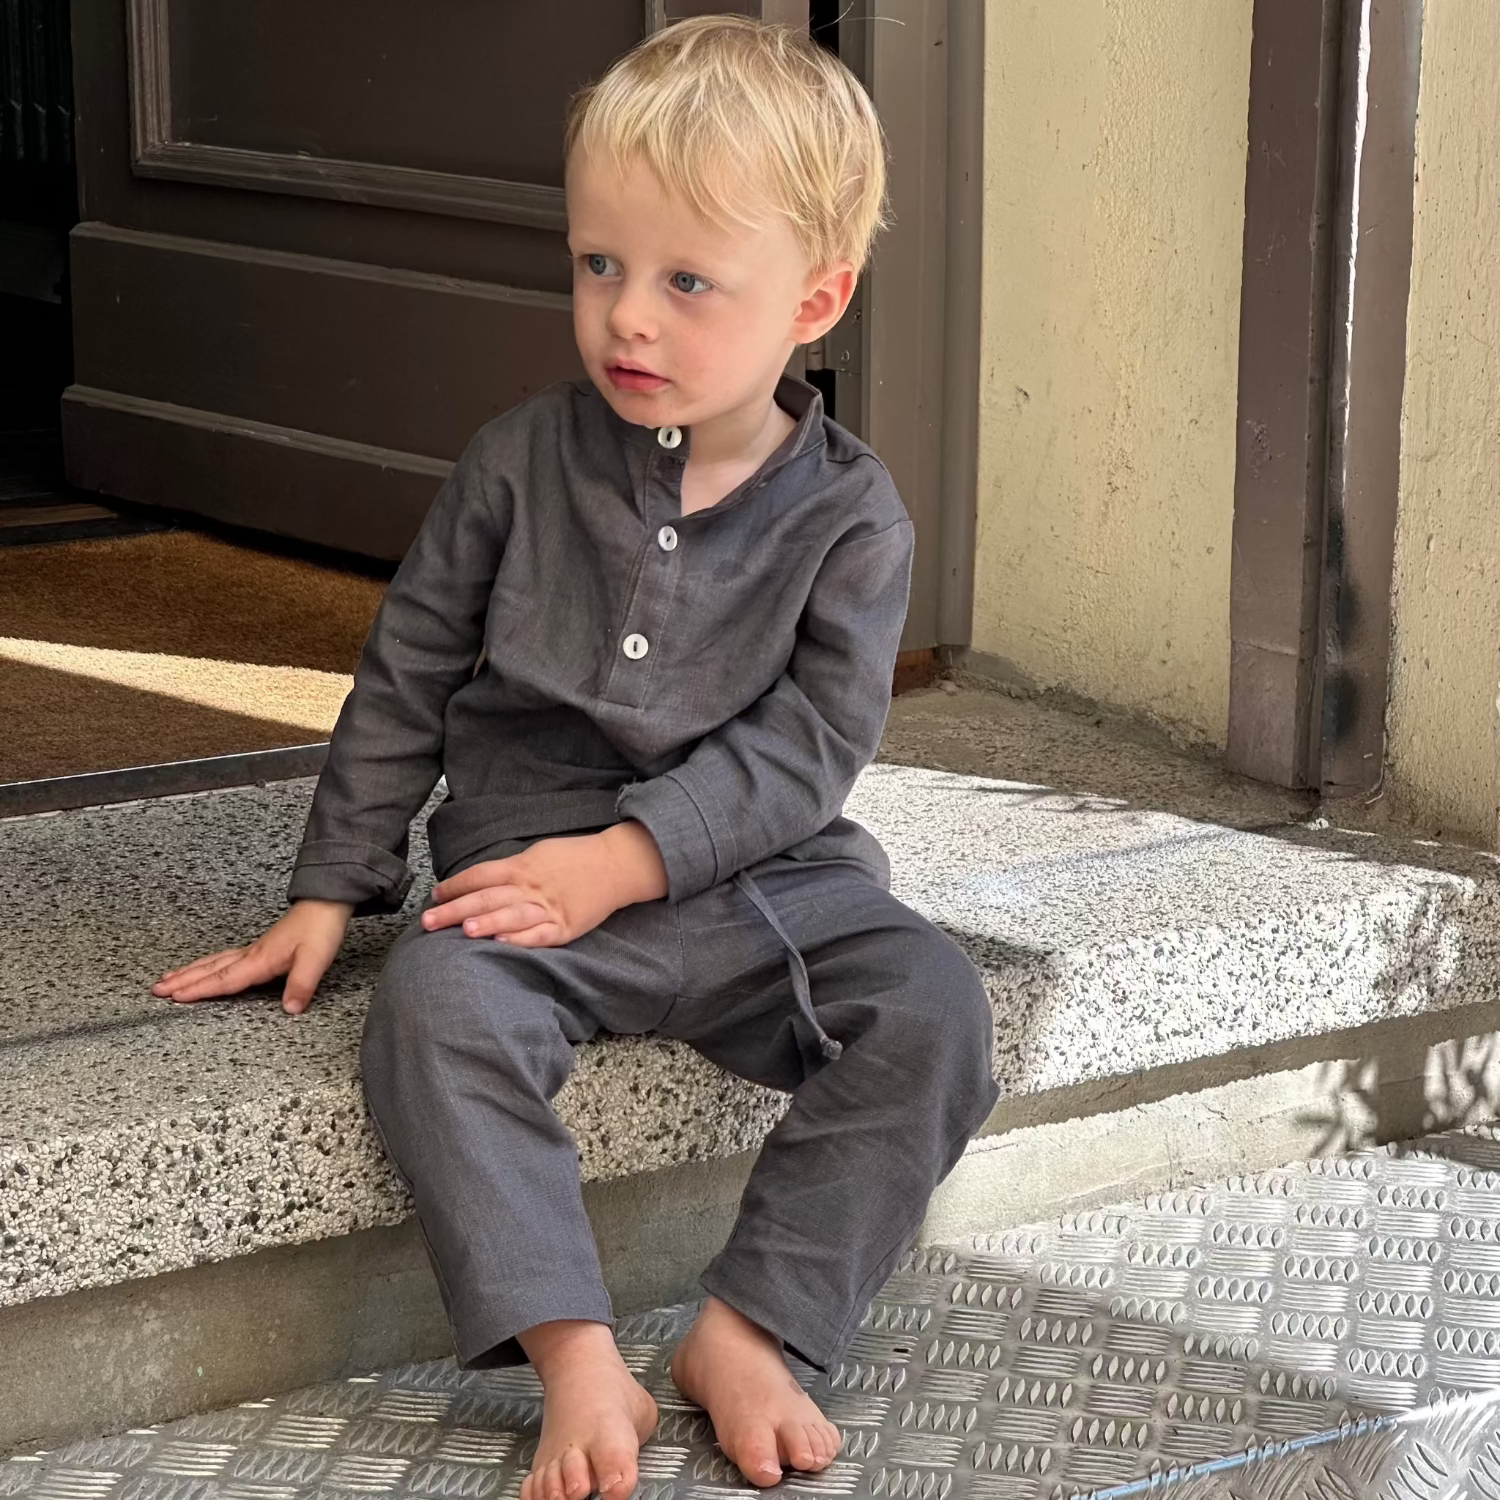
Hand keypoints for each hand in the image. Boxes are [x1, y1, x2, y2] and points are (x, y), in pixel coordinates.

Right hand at [152, 899, 354, 1014]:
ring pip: (215, 962)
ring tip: (168, 979)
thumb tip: (290, 1010)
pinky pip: (225, 958)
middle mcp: (252, 954)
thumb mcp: (316, 960)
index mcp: (260, 960)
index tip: (174, 998)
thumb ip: (301, 985)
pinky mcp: (261, 947)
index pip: (225, 979)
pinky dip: (208, 964)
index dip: (200, 990)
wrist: (327, 903)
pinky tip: (205, 967)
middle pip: (211, 969)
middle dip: (183, 981)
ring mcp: (254, 949)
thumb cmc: (321, 929)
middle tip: (155, 990)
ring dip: (190, 971)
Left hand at [423, 823, 667, 948]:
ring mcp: (549, 908)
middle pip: (487, 897)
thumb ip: (510, 868)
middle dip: (455, 910)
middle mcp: (532, 887)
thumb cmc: (573, 858)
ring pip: (511, 916)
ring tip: (463, 931)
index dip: (455, 885)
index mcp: (522, 866)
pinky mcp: (566, 926)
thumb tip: (480, 881)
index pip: (480, 875)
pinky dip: (520, 940)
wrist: (616, 865)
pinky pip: (539, 935)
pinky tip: (502, 945)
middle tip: (428, 921)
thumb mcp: (538, 853)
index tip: (435, 895)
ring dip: (487, 923)